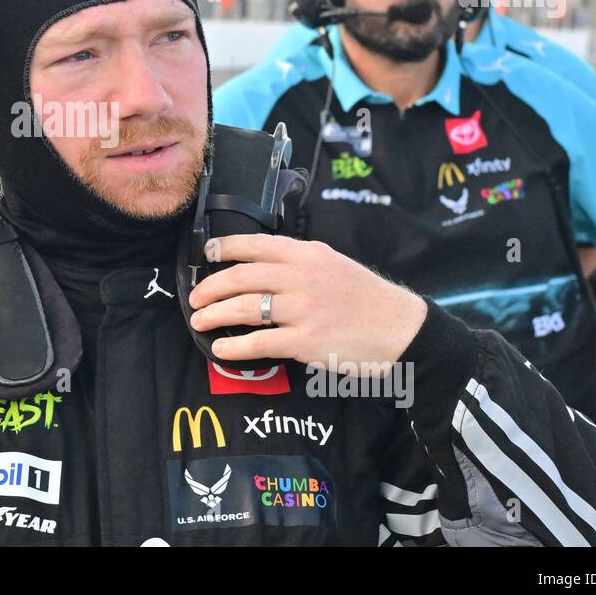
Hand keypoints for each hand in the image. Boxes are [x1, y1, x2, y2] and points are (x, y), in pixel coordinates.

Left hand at [188, 234, 426, 370]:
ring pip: (245, 308)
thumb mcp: (334, 264)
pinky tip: (221, 349)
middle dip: (211, 287)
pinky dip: (235, 346)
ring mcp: (303, 309)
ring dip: (215, 314)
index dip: (225, 249)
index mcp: (308, 254)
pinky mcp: (306, 340)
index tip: (208, 255)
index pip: (256, 245)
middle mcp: (302, 277)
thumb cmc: (365, 298)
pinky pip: (260, 342)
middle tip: (196, 299)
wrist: (400, 329)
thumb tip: (260, 266)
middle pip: (242, 277)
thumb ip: (300, 261)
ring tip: (200, 321)